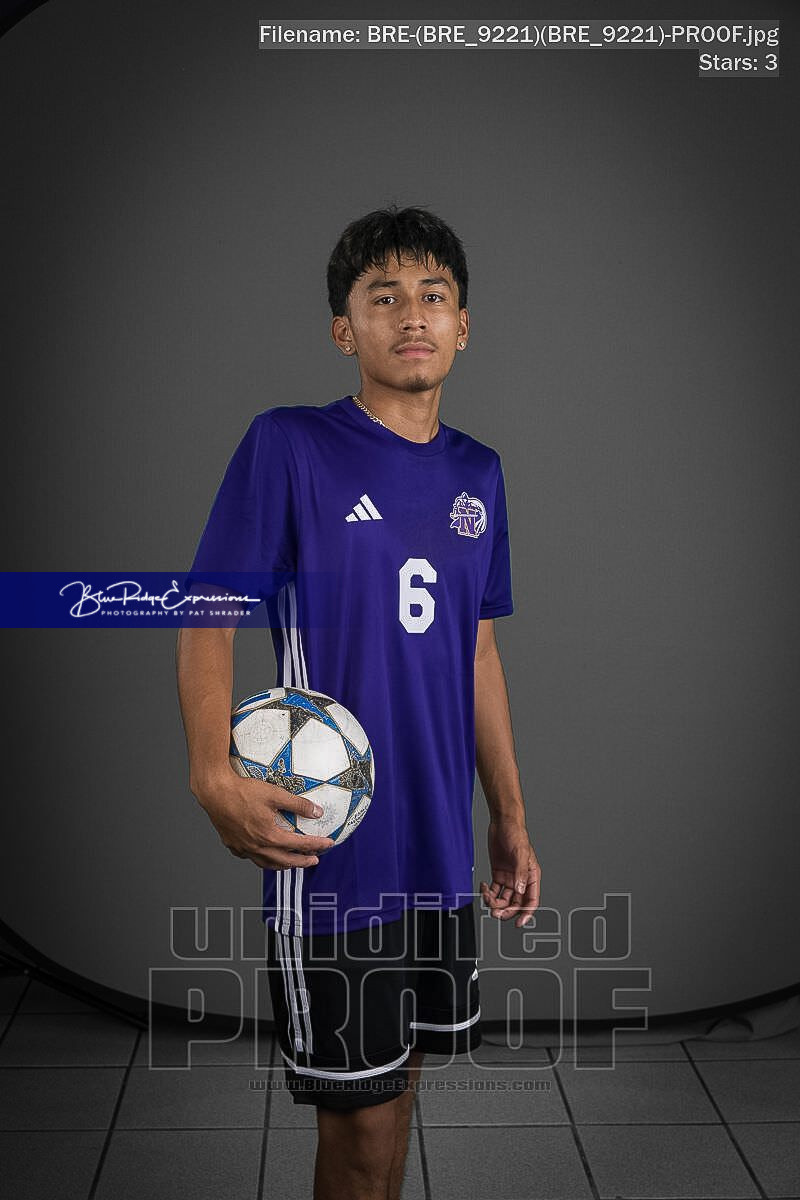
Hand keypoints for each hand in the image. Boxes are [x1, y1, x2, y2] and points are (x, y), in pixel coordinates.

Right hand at [191, 768, 335, 870]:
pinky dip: (263, 859)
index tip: (329, 844)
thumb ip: (298, 804)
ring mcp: (244, 848)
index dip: (316, 845)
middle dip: (302, 861)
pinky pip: (251, 858)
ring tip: (292, 862)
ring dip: (283, 864)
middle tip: (314, 859)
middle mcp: (257, 847)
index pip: (300, 845)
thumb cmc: (243, 791)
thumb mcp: (275, 794)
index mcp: (269, 836)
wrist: (215, 792)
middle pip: (285, 861)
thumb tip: (318, 812)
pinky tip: (265, 854)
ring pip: (267, 864)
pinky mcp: (233, 845)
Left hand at [480, 818, 540, 927]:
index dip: (526, 913)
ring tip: (486, 898)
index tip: (519, 923)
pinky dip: (488, 893)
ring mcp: (509, 878)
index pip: (531, 900)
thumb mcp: (521, 853)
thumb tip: (520, 890)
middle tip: (496, 912)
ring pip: (503, 899)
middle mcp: (521, 880)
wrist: (503, 823)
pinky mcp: (498, 874)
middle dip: (506, 910)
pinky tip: (483, 887)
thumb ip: (521, 873)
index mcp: (531, 876)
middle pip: (516, 903)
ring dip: (495, 903)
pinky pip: (494, 890)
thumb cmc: (516, 834)